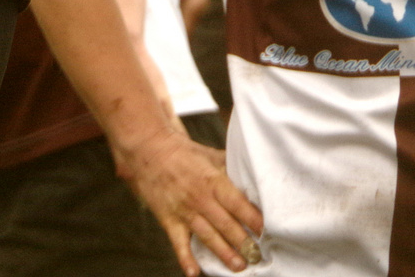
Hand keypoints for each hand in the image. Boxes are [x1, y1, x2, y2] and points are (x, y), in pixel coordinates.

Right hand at [113, 125, 263, 275]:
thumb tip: (255, 179)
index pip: (237, 203)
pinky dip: (185, 258)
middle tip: (257, 255)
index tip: (266, 231)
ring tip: (239, 266)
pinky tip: (193, 273)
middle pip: (225, 223)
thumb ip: (232, 169)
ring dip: (223, 252)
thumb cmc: (183, 153)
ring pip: (207, 235)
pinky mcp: (168, 219)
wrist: (148, 149)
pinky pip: (178, 242)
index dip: (253, 218)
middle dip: (243, 242)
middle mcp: (199, 198)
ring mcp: (183, 210)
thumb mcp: (210, 155)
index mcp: (212, 180)